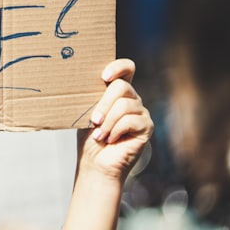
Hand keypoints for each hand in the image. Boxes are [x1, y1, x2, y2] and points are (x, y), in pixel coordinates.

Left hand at [78, 58, 153, 182]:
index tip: (104, 77)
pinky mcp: (146, 126)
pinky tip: (109, 139)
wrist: (96, 162)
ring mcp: (141, 112)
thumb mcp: (87, 112)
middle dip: (103, 103)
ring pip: (124, 105)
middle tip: (94, 120)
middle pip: (122, 86)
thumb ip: (92, 96)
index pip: (127, 68)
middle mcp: (132, 99)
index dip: (118, 67)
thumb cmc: (90, 137)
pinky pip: (131, 120)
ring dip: (107, 121)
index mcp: (117, 91)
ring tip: (99, 134)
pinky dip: (115, 130)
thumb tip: (82, 82)